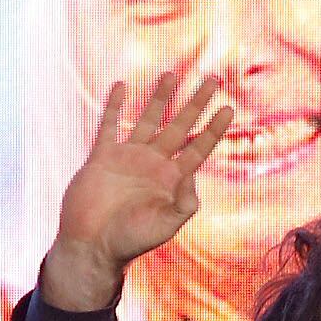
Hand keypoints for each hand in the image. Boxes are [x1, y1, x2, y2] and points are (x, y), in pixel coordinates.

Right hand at [39, 64, 234, 313]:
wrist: (91, 247)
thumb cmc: (130, 241)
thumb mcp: (166, 226)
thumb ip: (184, 203)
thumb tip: (191, 175)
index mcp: (172, 180)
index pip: (198, 148)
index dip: (213, 128)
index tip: (228, 108)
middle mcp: (153, 164)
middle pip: (180, 125)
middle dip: (196, 103)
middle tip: (213, 78)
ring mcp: (128, 158)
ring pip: (148, 119)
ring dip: (160, 97)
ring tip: (171, 74)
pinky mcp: (102, 157)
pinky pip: (110, 126)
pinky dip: (114, 106)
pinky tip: (121, 86)